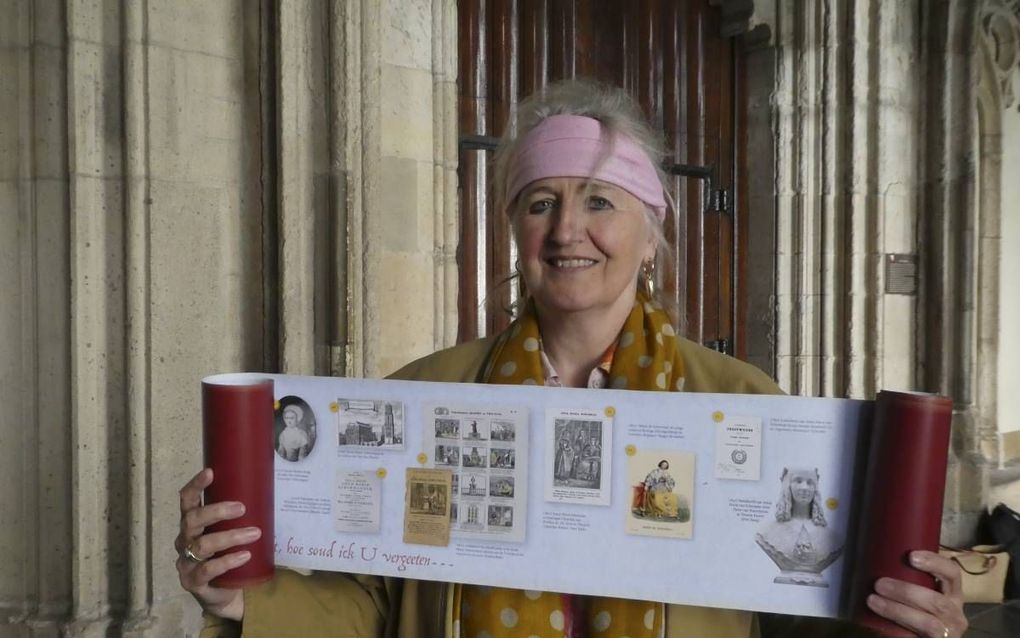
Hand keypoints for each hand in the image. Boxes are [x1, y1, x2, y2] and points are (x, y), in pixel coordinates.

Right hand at [175, 468, 259, 621]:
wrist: (227, 593)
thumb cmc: (229, 554)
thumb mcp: (231, 531)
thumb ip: (238, 515)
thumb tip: (268, 486)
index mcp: (192, 524)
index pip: (186, 500)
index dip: (195, 485)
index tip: (211, 472)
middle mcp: (184, 540)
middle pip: (192, 520)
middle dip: (217, 511)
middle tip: (242, 508)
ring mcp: (185, 562)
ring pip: (202, 545)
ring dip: (230, 537)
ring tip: (255, 533)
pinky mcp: (192, 582)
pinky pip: (208, 570)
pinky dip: (227, 561)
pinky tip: (244, 555)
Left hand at [866, 550, 967, 637]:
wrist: (922, 635)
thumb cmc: (916, 611)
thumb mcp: (917, 593)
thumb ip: (908, 579)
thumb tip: (876, 559)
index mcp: (952, 593)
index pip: (952, 573)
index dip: (935, 563)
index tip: (911, 556)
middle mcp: (955, 612)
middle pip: (937, 601)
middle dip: (905, 591)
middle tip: (878, 584)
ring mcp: (950, 632)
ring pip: (928, 622)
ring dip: (898, 610)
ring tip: (873, 601)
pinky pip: (922, 636)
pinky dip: (902, 629)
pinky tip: (883, 625)